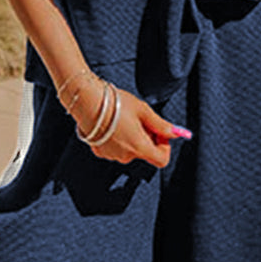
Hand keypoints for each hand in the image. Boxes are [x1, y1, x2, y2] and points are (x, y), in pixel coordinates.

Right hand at [70, 78, 188, 167]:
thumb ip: (160, 124)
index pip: (162, 160)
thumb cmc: (114, 103)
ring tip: (124, 118)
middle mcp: (126, 156)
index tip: (160, 133)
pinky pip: (115, 148)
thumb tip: (174, 132)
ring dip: (132, 137)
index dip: (165, 146)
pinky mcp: (99, 151)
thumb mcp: (143, 110)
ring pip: (130, 149)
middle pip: (145, 152)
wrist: (86, 101)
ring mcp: (111, 155)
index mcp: (139, 147)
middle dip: (147, 138)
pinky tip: (112, 123)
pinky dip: (118, 138)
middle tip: (141, 119)